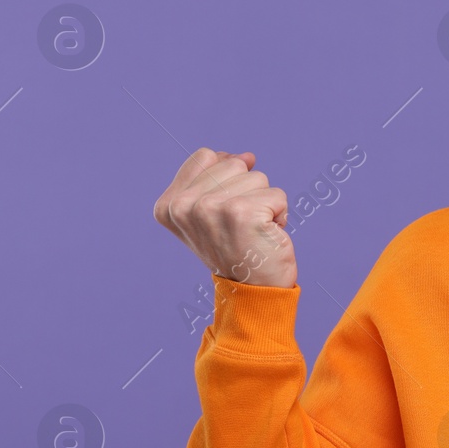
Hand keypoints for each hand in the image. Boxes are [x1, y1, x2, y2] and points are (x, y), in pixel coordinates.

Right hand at [153, 148, 296, 287]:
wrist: (252, 291)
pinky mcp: (242, 213)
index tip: (225, 213)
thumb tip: (247, 156)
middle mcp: (183, 205)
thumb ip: (218, 177)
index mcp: (168, 205)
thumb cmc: (236, 250)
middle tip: (240, 226)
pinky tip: (266, 236)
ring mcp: (210, 208)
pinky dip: (281, 214)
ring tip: (252, 232)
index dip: (227, 178)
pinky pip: (277, 195)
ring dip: (264, 204)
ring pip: (258, 177)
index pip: (207, 156)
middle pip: (234, 163)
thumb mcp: (212, 212)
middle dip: (248, 191)